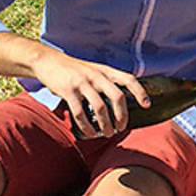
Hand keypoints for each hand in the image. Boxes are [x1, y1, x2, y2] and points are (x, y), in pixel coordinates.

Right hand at [32, 52, 148, 138]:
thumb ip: (107, 82)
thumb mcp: (95, 70)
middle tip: (121, 128)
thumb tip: (122, 102)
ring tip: (107, 133)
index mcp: (106, 70)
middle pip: (118, 97)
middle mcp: (97, 76)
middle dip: (122, 116)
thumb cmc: (75, 70)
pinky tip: (89, 132)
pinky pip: (80, 113)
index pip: (128, 79)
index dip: (140, 92)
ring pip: (100, 108)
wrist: (49, 61)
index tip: (147, 105)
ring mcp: (83, 83)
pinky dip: (86, 126)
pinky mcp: (68, 91)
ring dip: (106, 124)